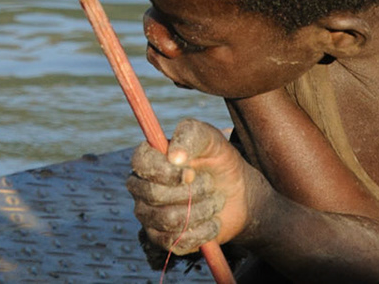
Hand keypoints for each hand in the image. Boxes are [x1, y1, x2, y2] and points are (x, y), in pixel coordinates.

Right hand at [128, 119, 255, 263]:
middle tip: (210, 185)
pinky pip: (176, 242)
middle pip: (154, 195)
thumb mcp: (211, 140)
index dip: (165, 171)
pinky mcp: (163, 239)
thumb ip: (191, 136)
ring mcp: (149, 215)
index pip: (141, 164)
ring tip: (215, 202)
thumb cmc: (218, 161)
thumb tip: (174, 157)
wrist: (237, 194)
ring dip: (200, 211)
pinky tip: (213, 222)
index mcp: (146, 159)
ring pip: (167, 220)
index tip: (191, 172)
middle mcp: (141, 187)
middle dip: (191, 192)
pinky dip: (202, 233)